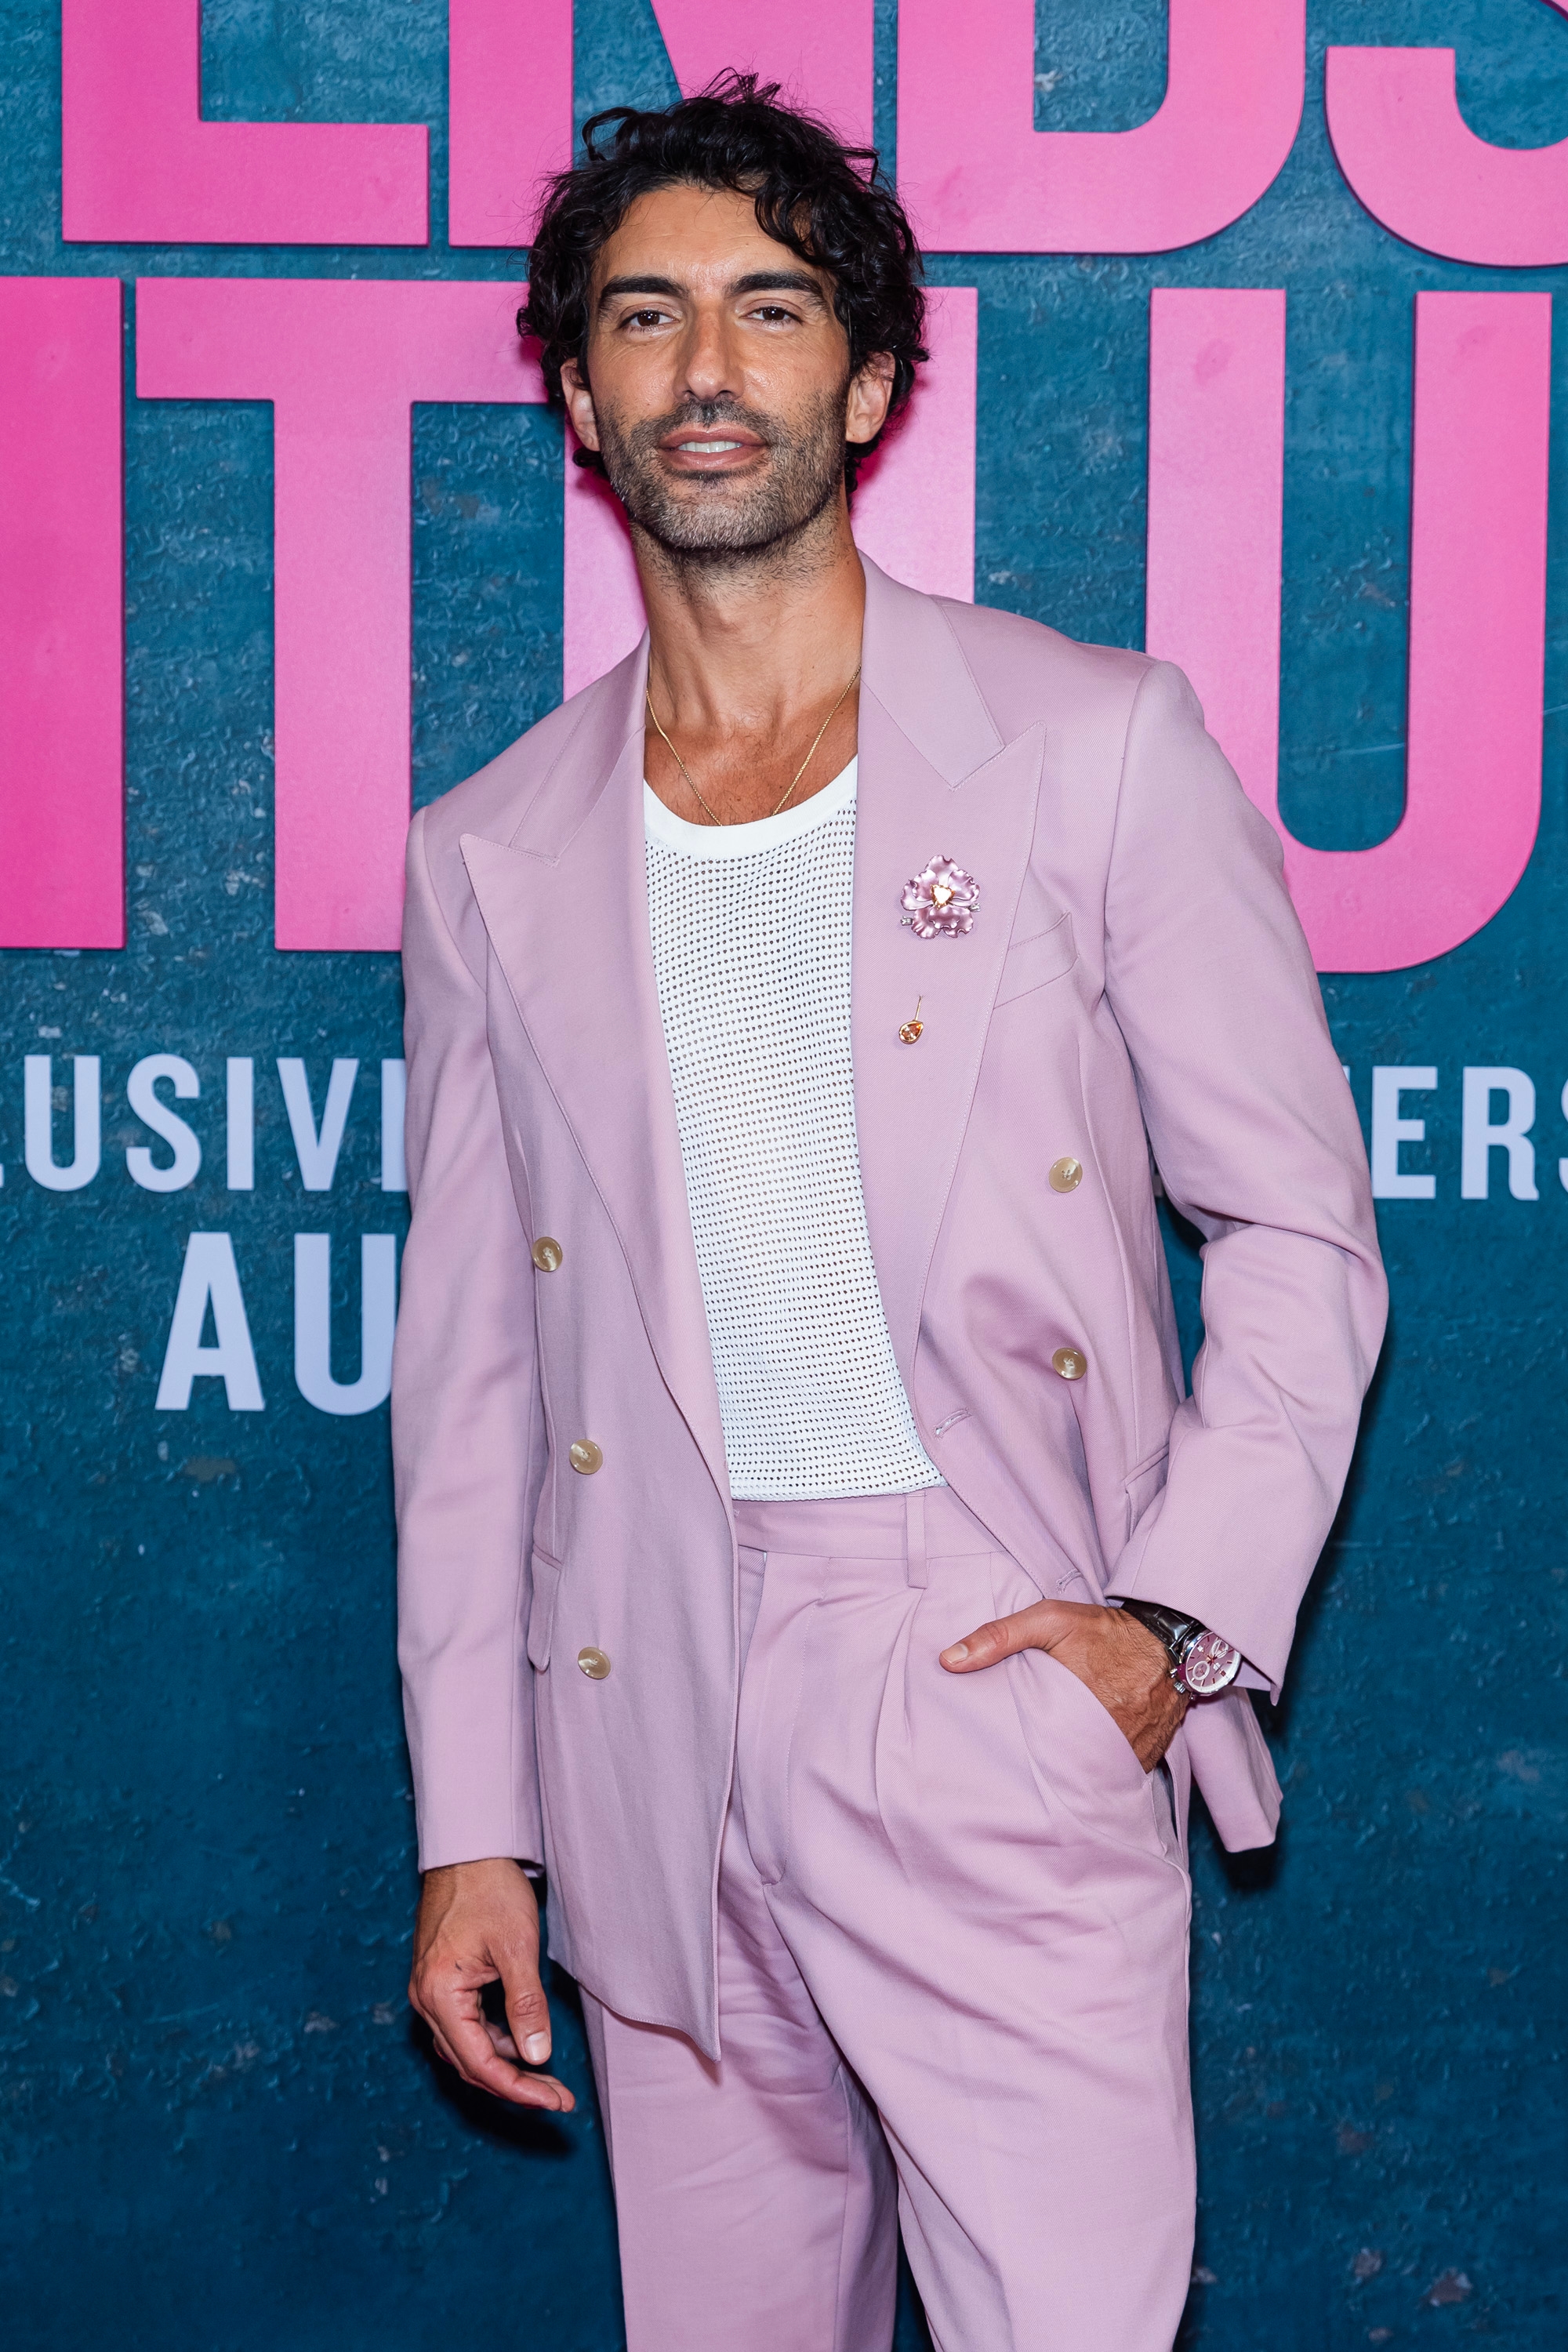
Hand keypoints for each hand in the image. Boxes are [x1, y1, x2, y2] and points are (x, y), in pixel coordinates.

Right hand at [408, 1857, 575, 2111]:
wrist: (468, 1850)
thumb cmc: (490, 1890)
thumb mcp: (517, 1947)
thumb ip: (526, 2005)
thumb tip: (537, 2058)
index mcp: (438, 1994)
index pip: (479, 2062)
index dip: (518, 2089)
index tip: (555, 2101)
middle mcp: (426, 1999)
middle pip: (471, 2063)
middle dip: (516, 2084)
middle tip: (559, 2098)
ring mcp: (430, 1991)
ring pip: (468, 2048)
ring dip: (506, 2066)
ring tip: (549, 2077)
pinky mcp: (441, 1981)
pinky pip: (466, 2027)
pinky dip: (495, 2041)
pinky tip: (524, 2040)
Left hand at [940, 1597, 1186, 1771]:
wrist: (1171, 1640)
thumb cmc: (1105, 1631)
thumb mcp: (1049, 1621)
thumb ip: (998, 1636)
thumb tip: (948, 1661)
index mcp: (1079, 1706)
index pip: (1037, 1749)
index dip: (1018, 1756)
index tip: (1000, 1757)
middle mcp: (1109, 1736)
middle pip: (1062, 1768)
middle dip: (1043, 1769)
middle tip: (1022, 1768)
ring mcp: (1131, 1751)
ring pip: (1090, 1776)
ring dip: (1073, 1772)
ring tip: (1051, 1769)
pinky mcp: (1147, 1757)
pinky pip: (1116, 1776)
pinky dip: (1100, 1771)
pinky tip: (1084, 1765)